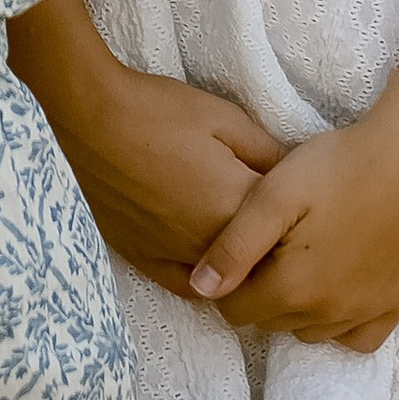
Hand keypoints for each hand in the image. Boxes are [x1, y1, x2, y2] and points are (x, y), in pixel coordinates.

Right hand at [20, 26, 285, 287]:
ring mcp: (175, 258)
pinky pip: (188, 288)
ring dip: (244, 270)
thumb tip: (294, 177)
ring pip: (227, 283)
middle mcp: (211, 245)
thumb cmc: (160, 112)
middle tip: (283, 230)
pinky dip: (207, 281)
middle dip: (277, 249)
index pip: (289, 228)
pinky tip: (214, 266)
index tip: (307, 209)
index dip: (301, 218)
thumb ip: (267, 152)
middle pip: (261, 263)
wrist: (91, 118)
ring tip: (251, 247)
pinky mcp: (144, 260)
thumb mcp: (227, 119)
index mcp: (237, 207)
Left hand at [186, 118, 398, 348]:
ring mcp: (365, 313)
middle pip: (271, 322)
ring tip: (300, 260)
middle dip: (260, 293)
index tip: (238, 250)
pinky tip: (337, 287)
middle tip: (270, 248)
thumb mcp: (274, 194)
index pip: (235, 311)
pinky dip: (340, 324)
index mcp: (293, 288)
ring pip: (310, 331)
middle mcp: (328, 314)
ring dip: (296, 308)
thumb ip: (234, 246)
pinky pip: (357, 338)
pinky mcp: (395, 305)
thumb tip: (201, 289)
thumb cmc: (338, 167)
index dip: (228, 282)